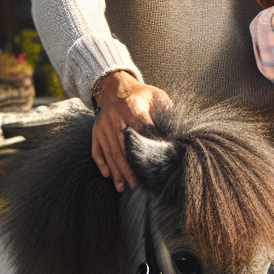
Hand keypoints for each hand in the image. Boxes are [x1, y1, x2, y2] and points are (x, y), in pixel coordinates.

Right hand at [92, 71, 170, 191]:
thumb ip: (166, 112)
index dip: (144, 150)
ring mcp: (103, 126)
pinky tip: (108, 175)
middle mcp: (115, 119)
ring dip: (116, 171)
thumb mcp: (157, 97)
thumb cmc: (142, 95)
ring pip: (110, 152)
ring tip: (122, 187)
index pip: (140, 133)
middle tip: (136, 185)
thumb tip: (177, 131)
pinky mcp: (96, 131)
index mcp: (133, 108)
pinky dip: (102, 164)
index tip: (151, 165)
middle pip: (123, 148)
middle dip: (129, 169)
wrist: (116, 86)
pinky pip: (97, 150)